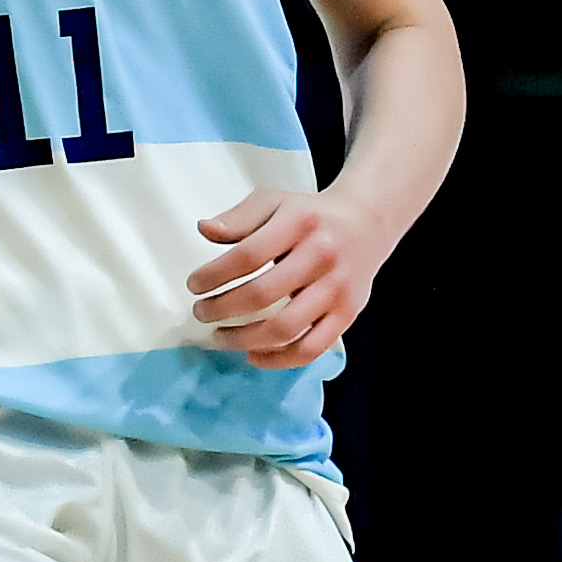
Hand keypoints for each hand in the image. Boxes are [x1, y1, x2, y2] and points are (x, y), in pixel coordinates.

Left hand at [187, 190, 384, 370]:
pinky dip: (279, 359)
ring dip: (244, 338)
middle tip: (201, 312)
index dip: (214, 275)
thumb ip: (239, 217)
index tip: (194, 285)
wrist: (367, 223)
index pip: (247, 255)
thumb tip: (205, 230)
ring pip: (285, 328)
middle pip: (262, 294)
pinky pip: (311, 348)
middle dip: (222, 308)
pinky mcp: (348, 314)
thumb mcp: (275, 202)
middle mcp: (322, 256)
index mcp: (300, 223)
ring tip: (220, 337)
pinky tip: (253, 355)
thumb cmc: (310, 215)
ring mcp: (337, 289)